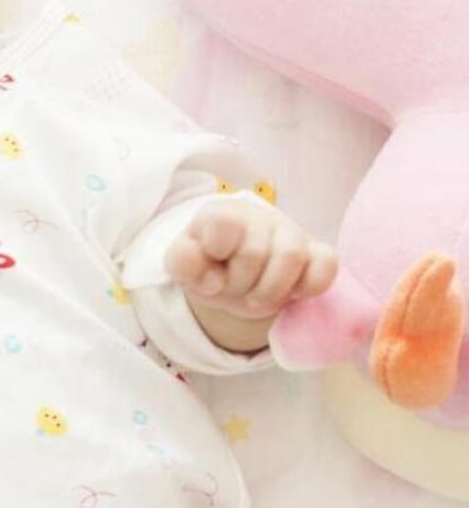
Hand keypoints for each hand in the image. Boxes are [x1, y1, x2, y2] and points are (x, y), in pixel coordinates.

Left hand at [166, 198, 337, 321]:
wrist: (234, 278)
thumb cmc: (208, 267)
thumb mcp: (182, 266)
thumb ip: (182, 260)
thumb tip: (206, 270)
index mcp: (223, 212)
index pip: (225, 222)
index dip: (218, 251)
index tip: (211, 265)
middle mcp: (259, 216)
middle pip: (255, 252)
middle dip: (240, 283)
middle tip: (233, 288)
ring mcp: (292, 232)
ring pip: (292, 255)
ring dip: (271, 290)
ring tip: (257, 295)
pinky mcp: (317, 252)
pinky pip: (326, 265)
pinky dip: (308, 286)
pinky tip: (290, 293)